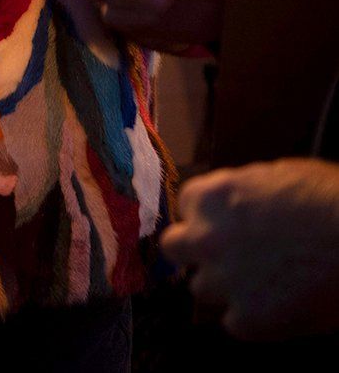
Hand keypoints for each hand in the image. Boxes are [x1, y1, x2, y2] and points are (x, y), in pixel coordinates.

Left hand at [161, 159, 338, 340]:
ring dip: (224, 286)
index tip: (228, 223)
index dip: (210, 216)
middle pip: (175, 247)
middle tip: (226, 256)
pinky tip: (284, 307)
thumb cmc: (333, 200)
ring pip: (202, 288)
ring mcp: (223, 281)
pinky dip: (256, 317)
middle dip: (195, 251)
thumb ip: (247, 192)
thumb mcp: (282, 176)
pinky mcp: (247, 319)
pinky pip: (236, 323)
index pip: (188, 206)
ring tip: (263, 284)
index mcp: (212, 197)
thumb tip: (243, 203)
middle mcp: (206, 238)